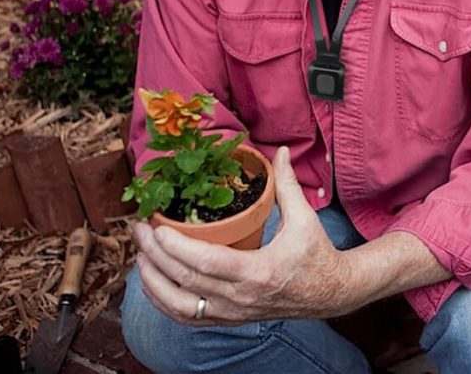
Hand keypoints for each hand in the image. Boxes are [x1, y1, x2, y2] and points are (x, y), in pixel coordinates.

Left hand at [133, 146, 354, 325]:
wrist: (331, 292)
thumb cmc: (317, 254)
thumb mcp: (304, 218)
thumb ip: (287, 184)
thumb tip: (279, 152)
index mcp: (258, 272)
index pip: (206, 264)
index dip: (176, 247)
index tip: (156, 228)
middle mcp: (241, 298)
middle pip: (186, 282)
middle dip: (156, 257)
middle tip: (140, 231)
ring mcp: (233, 312)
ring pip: (180, 307)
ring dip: (154, 283)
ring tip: (141, 256)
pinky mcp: (230, 319)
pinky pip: (188, 318)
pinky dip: (165, 303)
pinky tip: (153, 284)